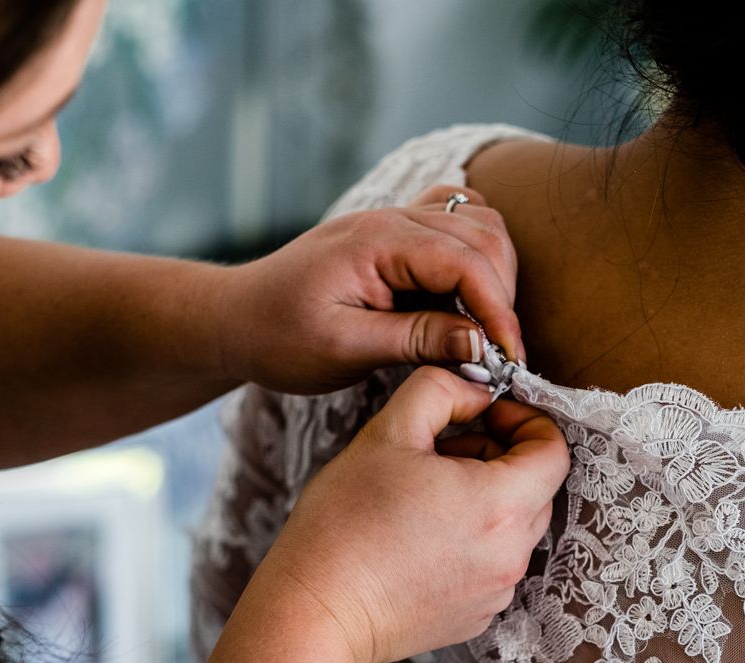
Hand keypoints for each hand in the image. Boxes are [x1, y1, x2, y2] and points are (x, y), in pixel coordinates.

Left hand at [225, 186, 522, 395]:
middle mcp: (392, 218)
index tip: (510, 360)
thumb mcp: (344, 349)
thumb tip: (480, 344)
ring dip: (495, 276)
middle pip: (484, 237)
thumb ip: (415, 340)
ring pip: (480, 225)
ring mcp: (395, 220)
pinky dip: (477, 257)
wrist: (234, 319)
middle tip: (495, 355)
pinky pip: (457, 224)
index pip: (467, 261)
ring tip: (481, 332)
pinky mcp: (397, 235)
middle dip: (502, 296)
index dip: (498, 311)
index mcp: (378, 241)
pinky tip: (466, 301)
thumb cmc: (277, 337)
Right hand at [243, 367, 567, 662]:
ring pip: (514, 527)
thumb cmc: (345, 522)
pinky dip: (472, 541)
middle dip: (500, 457)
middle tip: (443, 451)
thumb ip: (441, 391)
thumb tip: (477, 393)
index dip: (524, 420)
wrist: (317, 610)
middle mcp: (512, 554)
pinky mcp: (478, 616)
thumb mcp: (389, 431)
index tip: (483, 416)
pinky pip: (493, 563)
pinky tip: (420, 538)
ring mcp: (498, 591)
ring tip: (425, 495)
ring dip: (485, 499)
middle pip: (537, 488)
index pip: (554, 450)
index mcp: (502, 504)